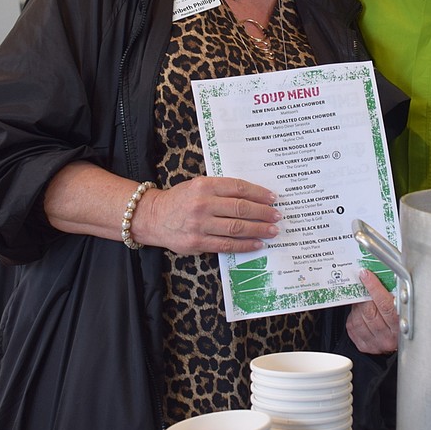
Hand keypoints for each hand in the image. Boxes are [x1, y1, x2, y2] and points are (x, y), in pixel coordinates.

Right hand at [143, 176, 279, 256]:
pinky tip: (257, 243)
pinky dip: (244, 244)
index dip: (258, 193)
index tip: (272, 198)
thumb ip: (221, 189)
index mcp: (204, 185)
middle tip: (277, 215)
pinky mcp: (197, 243)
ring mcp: (199, 224)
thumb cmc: (180, 200)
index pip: (238, 188)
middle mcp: (202, 204)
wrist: (153, 217)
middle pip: (240, 208)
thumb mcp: (198, 185)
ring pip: (236, 227)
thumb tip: (253, 196)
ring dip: (258, 229)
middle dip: (263, 212)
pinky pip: (226, 245)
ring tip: (272, 230)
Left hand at [347, 268, 399, 353]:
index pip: (386, 305)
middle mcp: (388, 337)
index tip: (366, 275)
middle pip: (369, 311)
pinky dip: (353, 316)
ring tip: (362, 300)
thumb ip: (394, 293)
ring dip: (357, 305)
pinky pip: (352, 326)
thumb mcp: (402, 306)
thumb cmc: (402, 319)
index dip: (374, 288)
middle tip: (361, 284)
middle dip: (363, 294)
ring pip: (358, 318)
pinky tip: (359, 312)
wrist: (401, 343)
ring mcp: (375, 343)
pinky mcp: (364, 346)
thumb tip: (379, 273)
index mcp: (400, 325)